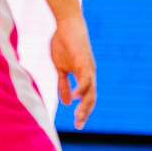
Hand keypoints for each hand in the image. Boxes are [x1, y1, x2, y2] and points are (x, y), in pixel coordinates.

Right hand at [51, 13, 96, 129]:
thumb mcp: (60, 68)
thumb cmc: (63, 44)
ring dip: (84, 105)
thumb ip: (63, 84)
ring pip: (90, 91)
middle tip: (79, 126)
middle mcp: (89, 74)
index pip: (86, 98)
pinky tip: (75, 98)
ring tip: (78, 117)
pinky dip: (81, 89)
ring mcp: (88, 68)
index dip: (83, 111)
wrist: (67, 25)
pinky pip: (85, 78)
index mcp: (84, 76)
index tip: (77, 123)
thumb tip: (66, 102)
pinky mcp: (84, 62)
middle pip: (91, 98)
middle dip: (85, 112)